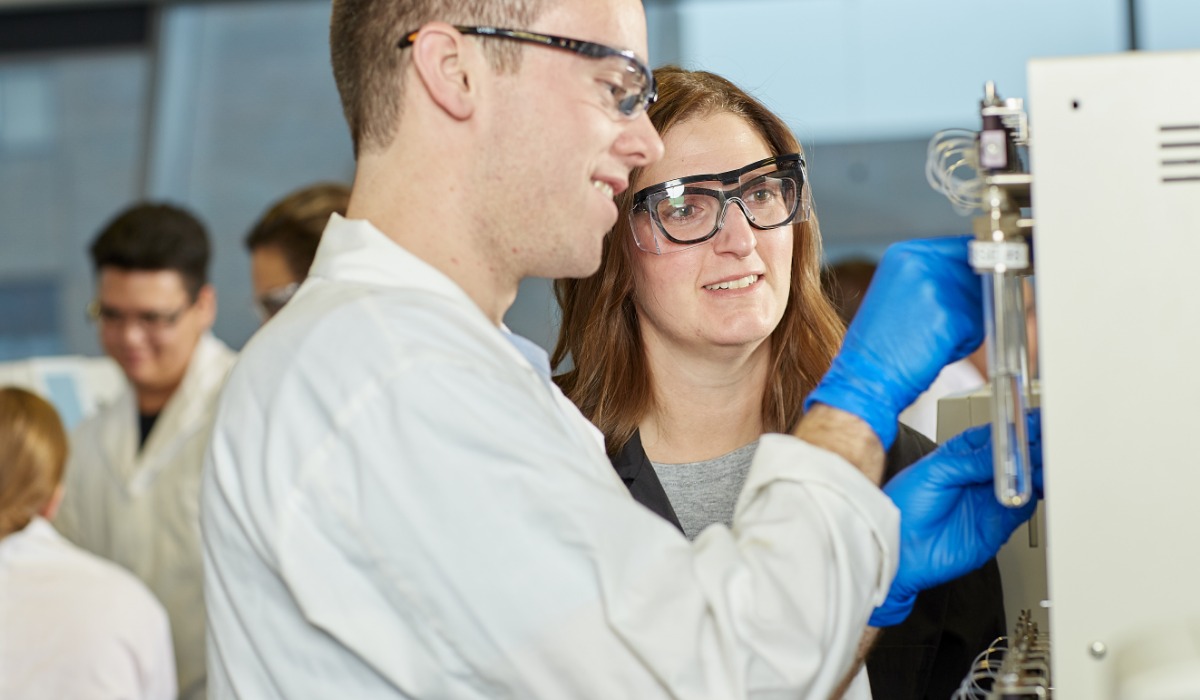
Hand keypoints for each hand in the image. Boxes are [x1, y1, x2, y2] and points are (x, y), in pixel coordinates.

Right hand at [805, 236, 982, 448]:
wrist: (866, 377)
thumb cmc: (880, 344)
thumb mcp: (899, 291)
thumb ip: (933, 274)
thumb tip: (973, 273)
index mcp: (905, 253)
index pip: (961, 248)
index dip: (972, 271)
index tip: (975, 285)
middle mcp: (921, 263)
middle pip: (975, 274)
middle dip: (969, 300)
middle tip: (941, 324)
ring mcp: (936, 288)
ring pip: (978, 302)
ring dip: (966, 323)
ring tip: (931, 337)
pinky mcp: (949, 316)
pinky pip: (976, 328)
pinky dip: (963, 345)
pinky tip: (934, 349)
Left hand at [869, 410, 1042, 626]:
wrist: (899, 549)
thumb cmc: (904, 506)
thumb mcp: (935, 472)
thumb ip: (972, 461)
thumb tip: (1004, 449)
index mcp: (963, 454)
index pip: (999, 435)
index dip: (1018, 427)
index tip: (1037, 420)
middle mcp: (980, 475)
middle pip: (1018, 456)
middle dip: (1036, 446)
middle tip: (1051, 439)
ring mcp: (991, 499)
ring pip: (1027, 480)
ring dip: (1040, 470)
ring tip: (1049, 460)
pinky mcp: (999, 523)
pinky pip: (1025, 506)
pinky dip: (1036, 496)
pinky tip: (1039, 485)